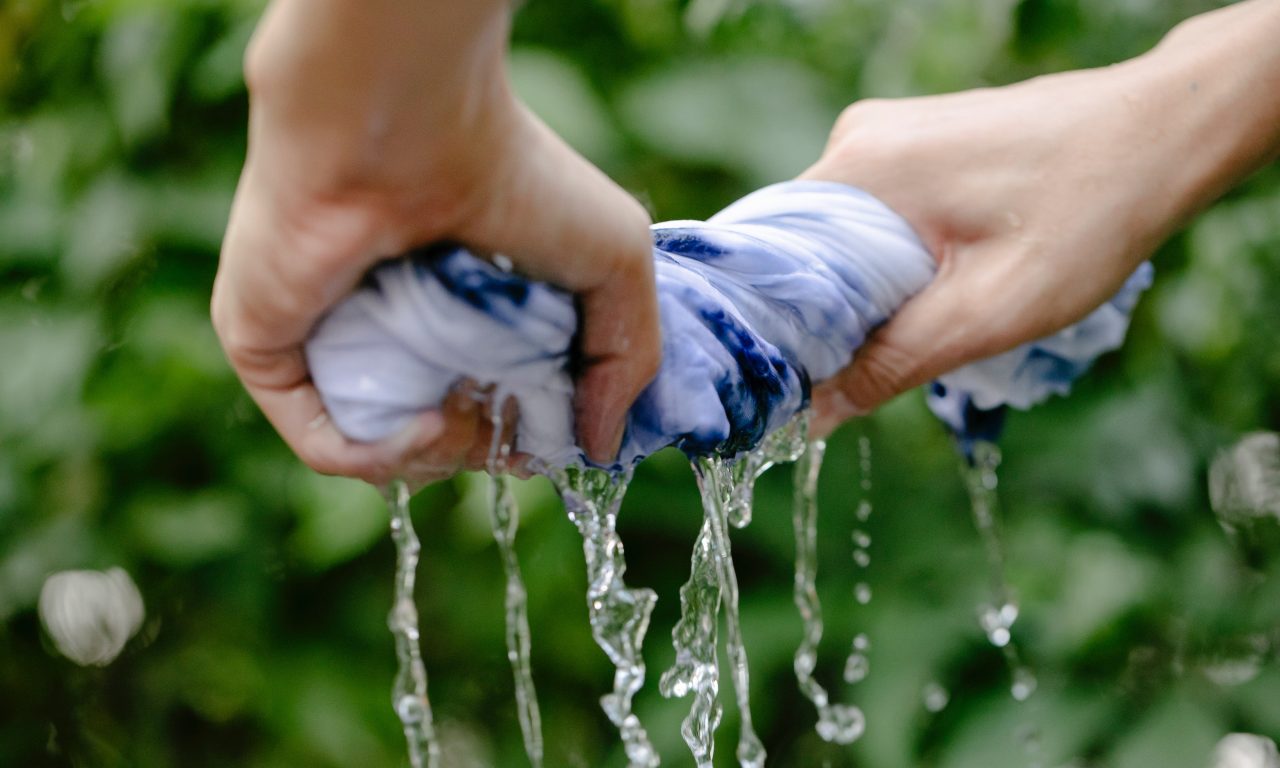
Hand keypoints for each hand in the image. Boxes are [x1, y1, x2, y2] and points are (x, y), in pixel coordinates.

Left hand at [212, 0, 659, 484]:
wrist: (406, 125)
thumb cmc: (516, 178)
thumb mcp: (617, 265)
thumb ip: (626, 362)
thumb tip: (600, 449)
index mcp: (460, 306)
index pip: (488, 404)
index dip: (525, 438)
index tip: (553, 435)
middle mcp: (392, 326)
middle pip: (439, 437)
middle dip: (486, 448)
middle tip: (506, 415)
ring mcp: (328, 340)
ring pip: (380, 449)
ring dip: (443, 458)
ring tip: (465, 410)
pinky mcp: (271, 351)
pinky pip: (325, 443)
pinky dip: (383, 457)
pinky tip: (430, 424)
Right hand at [802, 0, 1279, 435]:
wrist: (1164, 133)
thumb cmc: (1087, 216)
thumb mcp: (987, 312)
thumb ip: (892, 364)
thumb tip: (813, 417)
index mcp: (860, 167)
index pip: (772, 260)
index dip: (780, 328)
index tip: (796, 380)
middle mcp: (859, 138)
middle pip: (804, 248)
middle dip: (830, 311)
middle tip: (871, 363)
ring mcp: (888, 133)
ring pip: (840, 234)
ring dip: (866, 286)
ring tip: (920, 318)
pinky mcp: (917, 140)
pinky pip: (873, 211)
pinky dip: (890, 256)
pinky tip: (936, 280)